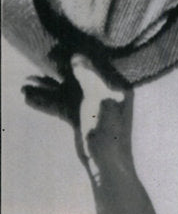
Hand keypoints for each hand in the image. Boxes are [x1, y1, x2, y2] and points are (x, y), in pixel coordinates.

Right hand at [23, 55, 133, 188]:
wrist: (106, 164)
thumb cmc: (109, 131)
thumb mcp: (100, 99)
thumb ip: (88, 76)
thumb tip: (76, 56)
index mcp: (117, 86)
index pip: (96, 63)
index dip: (78, 54)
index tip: (60, 48)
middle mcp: (104, 93)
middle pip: (77, 74)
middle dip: (56, 69)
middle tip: (40, 61)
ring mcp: (90, 106)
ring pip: (64, 90)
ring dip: (45, 87)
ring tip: (25, 83)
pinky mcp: (79, 118)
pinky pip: (59, 104)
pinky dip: (45, 101)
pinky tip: (27, 98)